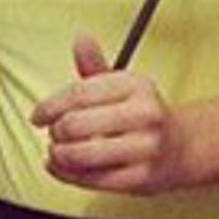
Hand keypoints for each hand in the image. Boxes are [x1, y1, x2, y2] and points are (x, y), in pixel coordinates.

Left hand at [31, 35, 186, 195]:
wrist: (181, 147)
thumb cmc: (141, 114)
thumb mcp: (121, 84)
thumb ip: (94, 65)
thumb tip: (81, 40)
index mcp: (135, 85)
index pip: (79, 93)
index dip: (51, 106)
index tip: (37, 115)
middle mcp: (144, 114)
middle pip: (77, 124)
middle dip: (56, 131)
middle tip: (53, 133)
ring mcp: (145, 148)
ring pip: (82, 154)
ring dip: (59, 155)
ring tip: (57, 151)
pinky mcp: (141, 178)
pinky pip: (93, 179)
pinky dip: (69, 175)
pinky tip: (62, 168)